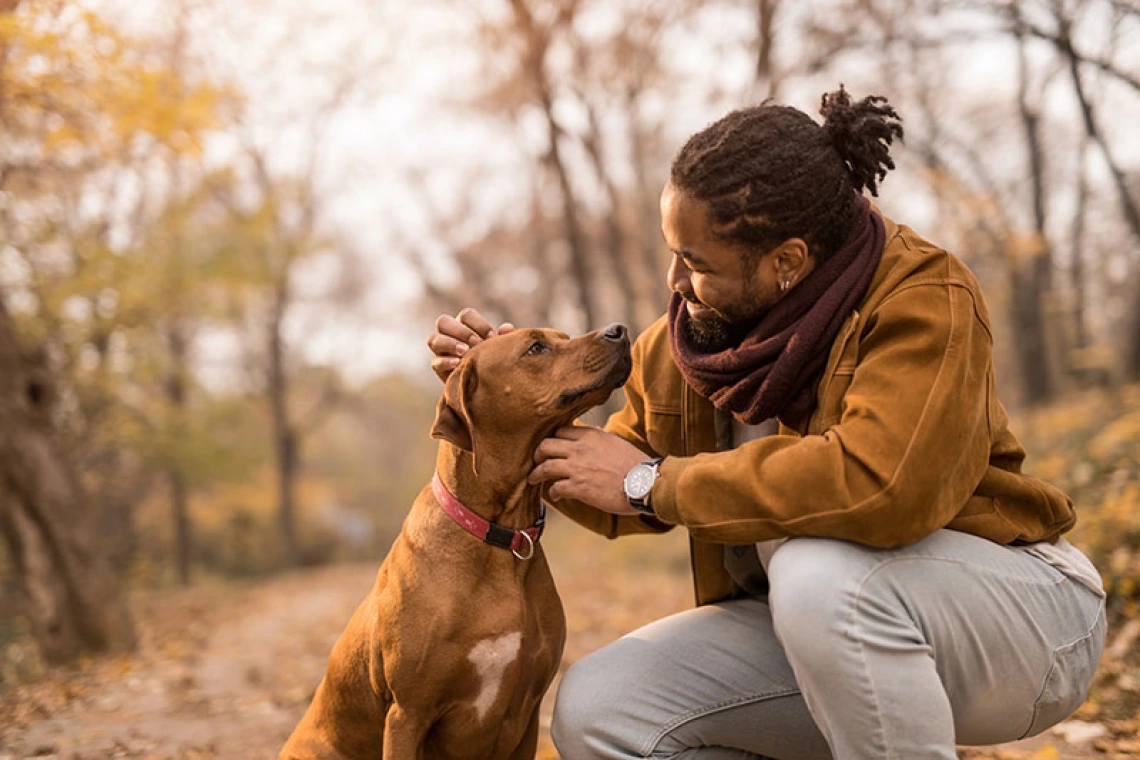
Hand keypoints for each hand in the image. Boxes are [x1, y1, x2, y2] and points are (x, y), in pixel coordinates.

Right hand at [427, 308, 514, 381]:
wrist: (484, 384)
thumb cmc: (491, 359)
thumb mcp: (497, 349)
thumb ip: (501, 338)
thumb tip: (507, 328)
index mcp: (464, 325)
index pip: (466, 315)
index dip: (478, 324)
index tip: (492, 336)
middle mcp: (448, 334)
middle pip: (443, 322)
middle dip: (460, 331)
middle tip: (476, 343)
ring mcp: (440, 350)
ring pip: (433, 339)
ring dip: (449, 343)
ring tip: (465, 352)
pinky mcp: (438, 366)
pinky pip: (435, 362)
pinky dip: (445, 362)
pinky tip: (458, 364)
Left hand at [528, 426, 648, 515]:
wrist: (644, 482)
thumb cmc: (634, 464)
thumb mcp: (613, 442)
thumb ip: (596, 439)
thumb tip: (589, 436)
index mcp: (589, 435)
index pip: (559, 431)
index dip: (552, 439)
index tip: (550, 448)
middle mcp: (579, 449)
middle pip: (545, 446)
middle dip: (538, 454)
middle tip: (537, 461)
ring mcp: (577, 468)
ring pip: (544, 467)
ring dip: (536, 474)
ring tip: (534, 479)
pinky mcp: (578, 487)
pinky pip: (555, 488)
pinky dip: (552, 492)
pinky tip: (555, 495)